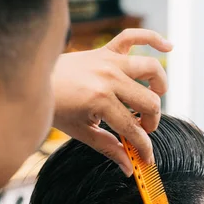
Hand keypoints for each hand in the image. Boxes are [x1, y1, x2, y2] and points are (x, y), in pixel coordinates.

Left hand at [52, 29, 172, 175]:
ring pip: (150, 68)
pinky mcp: (106, 49)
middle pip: (149, 101)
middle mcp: (108, 77)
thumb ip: (109, 148)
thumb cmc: (56, 107)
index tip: (147, 159)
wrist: (34, 80)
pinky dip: (153, 37)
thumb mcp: (81, 132)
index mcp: (100, 100)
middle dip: (151, 121)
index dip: (144, 147)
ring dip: (159, 86)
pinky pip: (133, 36)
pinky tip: (168, 46)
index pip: (133, 128)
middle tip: (141, 129)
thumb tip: (129, 167)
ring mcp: (108, 60)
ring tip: (154, 98)